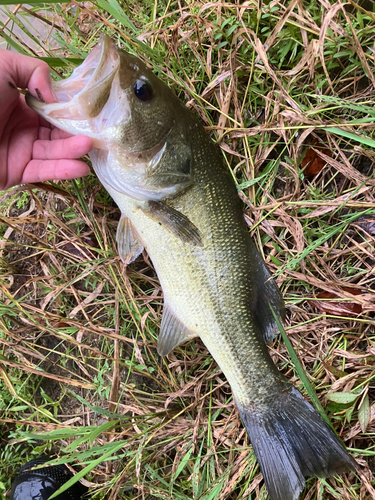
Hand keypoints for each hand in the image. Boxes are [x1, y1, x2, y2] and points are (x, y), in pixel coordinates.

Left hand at [0, 50, 92, 190]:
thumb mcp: (1, 66)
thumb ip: (32, 70)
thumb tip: (55, 96)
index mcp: (20, 104)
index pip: (53, 110)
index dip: (71, 112)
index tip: (90, 112)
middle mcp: (23, 128)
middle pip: (58, 133)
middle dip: (77, 133)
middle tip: (96, 133)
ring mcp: (21, 151)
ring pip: (53, 152)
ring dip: (72, 151)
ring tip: (88, 147)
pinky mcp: (17, 173)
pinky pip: (43, 172)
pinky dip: (62, 170)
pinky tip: (80, 167)